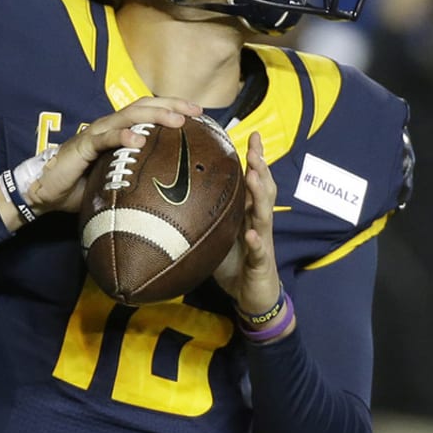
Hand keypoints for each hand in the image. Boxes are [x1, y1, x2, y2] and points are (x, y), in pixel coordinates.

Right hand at [0, 97, 201, 230]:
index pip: (149, 111)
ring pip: (128, 115)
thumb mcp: (117, 181)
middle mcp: (109, 126)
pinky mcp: (82, 145)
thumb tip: (173, 194)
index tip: (199, 113)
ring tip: (176, 120)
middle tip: (196, 111)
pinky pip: (105, 137)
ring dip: (154, 115)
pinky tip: (139, 139)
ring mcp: (96, 133)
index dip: (173, 108)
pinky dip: (123, 136)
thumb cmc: (82, 188)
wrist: (46, 193)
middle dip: (171, 105)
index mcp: (118, 131)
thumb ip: (139, 178)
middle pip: (144, 106)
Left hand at [213, 132, 291, 337]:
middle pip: (263, 190)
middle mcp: (258, 223)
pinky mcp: (261, 263)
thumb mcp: (216, 236)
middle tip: (255, 149)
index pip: (253, 180)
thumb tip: (169, 199)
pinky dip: (255, 242)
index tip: (252, 135)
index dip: (255, 158)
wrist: (252, 297)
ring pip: (264, 214)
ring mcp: (262, 242)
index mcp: (248, 214)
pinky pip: (258, 251)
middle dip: (261, 168)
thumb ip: (203, 217)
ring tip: (255, 177)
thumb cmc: (234, 264)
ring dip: (259, 195)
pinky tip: (251, 235)